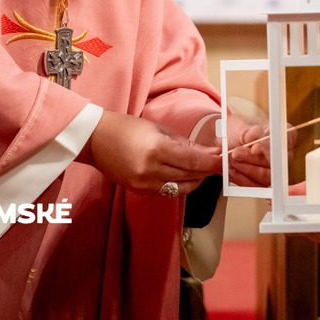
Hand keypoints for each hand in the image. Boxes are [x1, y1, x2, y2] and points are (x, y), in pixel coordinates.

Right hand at [82, 110, 221, 195]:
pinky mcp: (139, 191)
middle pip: (190, 176)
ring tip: (204, 169)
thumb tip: (205, 152)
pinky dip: (180, 184)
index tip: (224, 160)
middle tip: (219, 164)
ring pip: (181, 188)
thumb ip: (182, 143)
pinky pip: (167, 191)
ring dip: (196, 179)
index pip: (193, 161)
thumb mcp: (157, 129)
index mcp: (156, 150)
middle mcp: (151, 170)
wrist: (95, 140)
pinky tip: (185, 175)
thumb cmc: (126, 127)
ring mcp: (144, 184)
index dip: (212, 162)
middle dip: (207, 170)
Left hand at [222, 116, 280, 187]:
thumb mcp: (240, 126)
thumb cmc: (237, 131)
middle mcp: (282, 154)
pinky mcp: (262, 182)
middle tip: (236, 152)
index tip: (254, 147)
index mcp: (283, 134)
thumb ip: (249, 131)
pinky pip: (255, 186)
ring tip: (231, 159)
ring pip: (266, 177)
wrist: (225, 143)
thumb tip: (257, 134)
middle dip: (253, 159)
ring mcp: (274, 170)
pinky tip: (232, 168)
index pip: (287, 139)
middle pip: (276, 162)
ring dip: (246, 169)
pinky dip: (240, 177)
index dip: (271, 146)